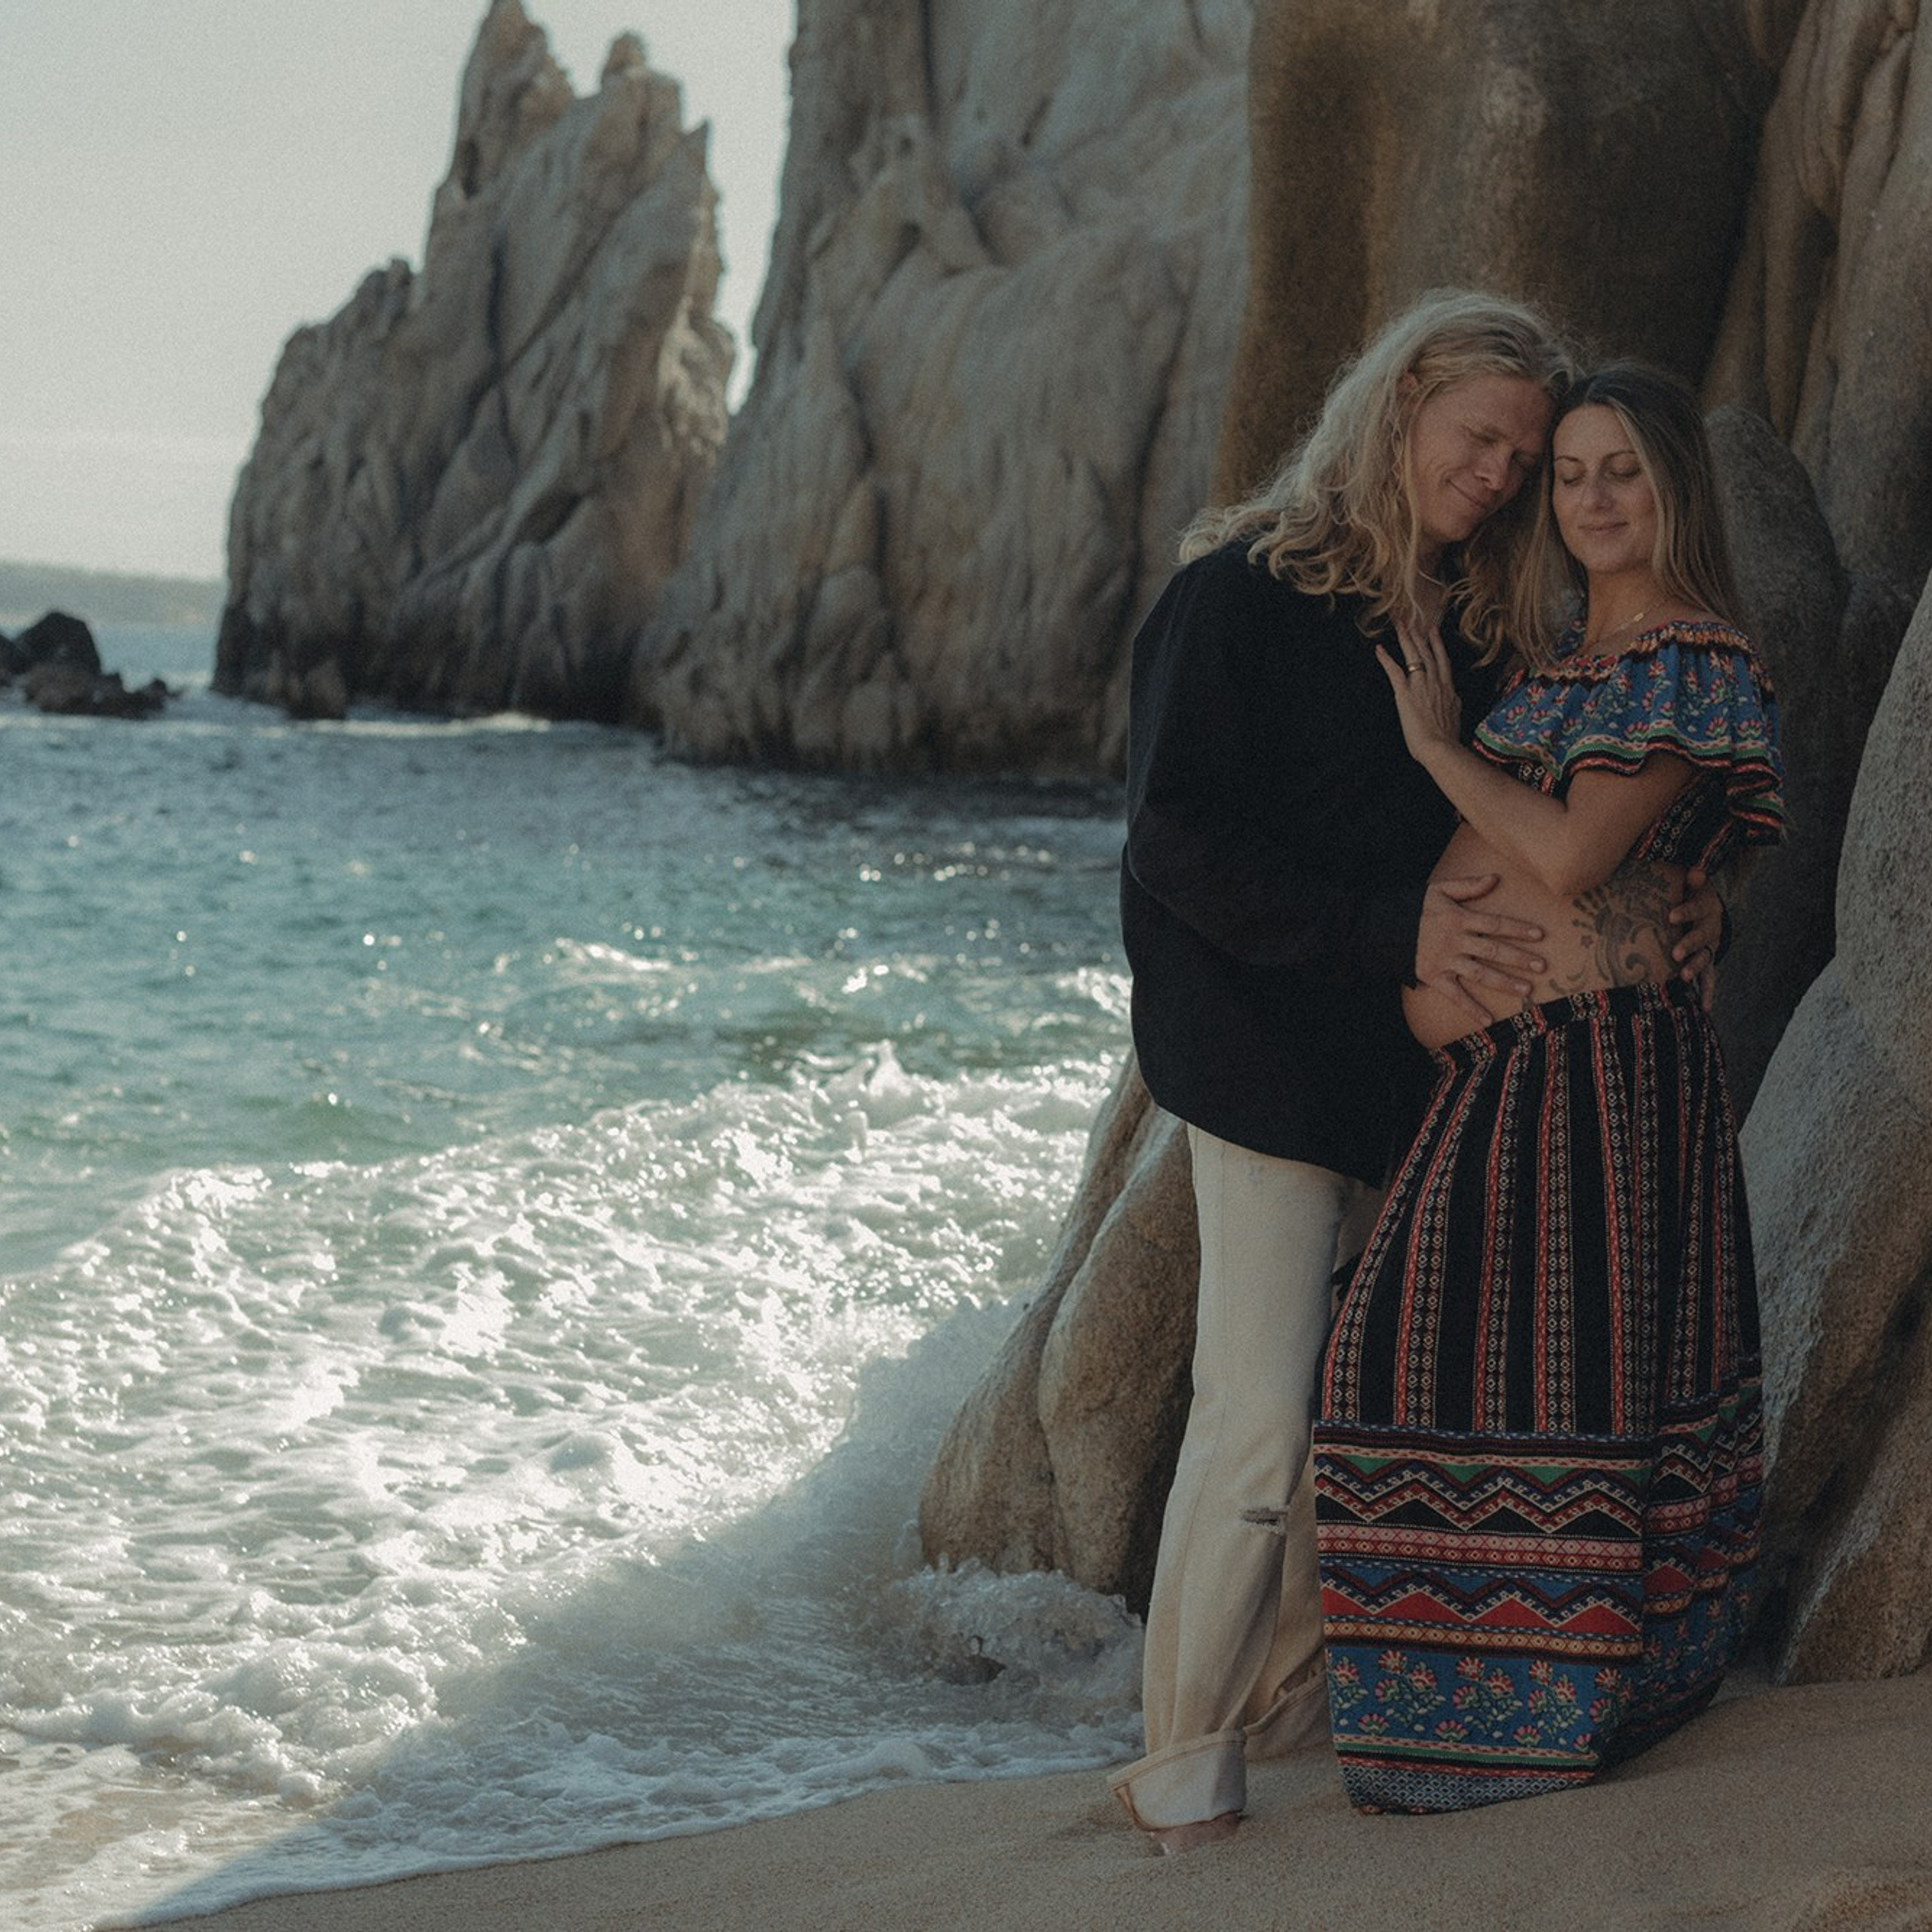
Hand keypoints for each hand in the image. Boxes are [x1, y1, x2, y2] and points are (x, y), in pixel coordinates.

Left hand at [1375, 613, 1461, 765]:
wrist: (1441, 746)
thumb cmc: (1447, 736)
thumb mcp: (1456, 715)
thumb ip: (1454, 703)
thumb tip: (1455, 698)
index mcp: (1448, 688)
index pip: (1441, 660)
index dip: (1436, 643)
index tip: (1432, 630)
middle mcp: (1436, 681)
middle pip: (1427, 651)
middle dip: (1419, 633)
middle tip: (1413, 618)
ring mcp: (1420, 685)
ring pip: (1414, 655)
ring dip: (1406, 638)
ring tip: (1400, 624)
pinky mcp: (1405, 693)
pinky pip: (1394, 671)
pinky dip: (1386, 659)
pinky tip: (1379, 649)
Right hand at [1415, 873, 1546, 1025]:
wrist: (1380, 927)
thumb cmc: (1413, 906)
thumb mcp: (1439, 889)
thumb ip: (1468, 886)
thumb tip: (1496, 877)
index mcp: (1458, 918)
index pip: (1495, 924)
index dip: (1518, 929)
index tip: (1540, 935)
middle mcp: (1454, 941)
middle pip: (1493, 950)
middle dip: (1519, 958)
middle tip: (1543, 966)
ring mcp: (1444, 961)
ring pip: (1479, 973)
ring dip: (1504, 982)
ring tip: (1526, 990)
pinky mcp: (1432, 977)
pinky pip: (1454, 995)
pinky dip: (1471, 1008)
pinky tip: (1488, 1020)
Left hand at [1668, 864, 1724, 1011]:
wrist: (1709, 908)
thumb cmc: (1690, 894)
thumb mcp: (1692, 884)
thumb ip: (1693, 880)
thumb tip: (1695, 872)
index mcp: (1706, 908)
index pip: (1696, 909)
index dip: (1685, 912)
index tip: (1671, 917)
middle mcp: (1711, 929)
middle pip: (1701, 937)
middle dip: (1689, 945)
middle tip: (1675, 953)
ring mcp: (1710, 947)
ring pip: (1704, 959)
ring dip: (1694, 968)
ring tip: (1683, 977)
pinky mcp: (1707, 961)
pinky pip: (1709, 978)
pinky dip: (1708, 993)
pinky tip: (1706, 1008)